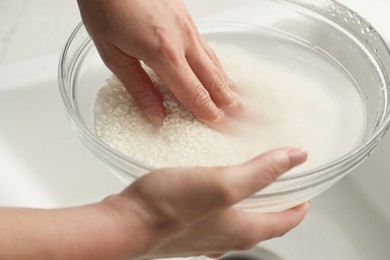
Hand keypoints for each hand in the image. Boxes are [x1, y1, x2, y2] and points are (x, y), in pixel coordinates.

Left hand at [77, 0, 239, 128]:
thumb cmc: (106, 8)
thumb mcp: (113, 55)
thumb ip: (138, 87)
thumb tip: (156, 115)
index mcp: (163, 54)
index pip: (193, 93)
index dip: (209, 113)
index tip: (222, 127)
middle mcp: (182, 40)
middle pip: (212, 78)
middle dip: (227, 101)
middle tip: (240, 117)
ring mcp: (188, 27)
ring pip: (214, 62)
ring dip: (226, 84)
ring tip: (237, 99)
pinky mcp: (187, 18)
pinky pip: (207, 47)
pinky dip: (217, 65)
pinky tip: (218, 71)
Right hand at [104, 147, 308, 258]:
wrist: (126, 225)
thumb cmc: (168, 208)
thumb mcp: (223, 183)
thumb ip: (261, 171)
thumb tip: (295, 157)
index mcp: (243, 230)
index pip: (284, 222)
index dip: (299, 207)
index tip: (306, 193)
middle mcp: (226, 237)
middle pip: (262, 221)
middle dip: (275, 202)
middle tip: (278, 180)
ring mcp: (205, 234)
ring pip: (238, 218)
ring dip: (248, 200)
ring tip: (247, 177)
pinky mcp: (186, 226)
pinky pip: (214, 214)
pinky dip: (223, 200)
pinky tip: (210, 183)